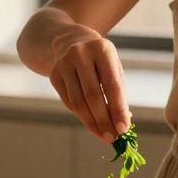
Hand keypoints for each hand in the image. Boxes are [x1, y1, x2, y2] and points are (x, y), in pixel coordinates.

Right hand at [47, 25, 129, 142]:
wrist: (69, 39)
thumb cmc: (99, 57)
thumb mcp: (113, 65)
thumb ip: (118, 91)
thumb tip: (122, 120)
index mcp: (102, 49)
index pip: (111, 85)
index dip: (117, 109)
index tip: (123, 128)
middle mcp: (80, 54)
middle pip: (92, 95)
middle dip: (104, 120)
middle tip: (112, 138)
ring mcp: (64, 64)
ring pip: (78, 102)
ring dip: (91, 123)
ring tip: (103, 136)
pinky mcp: (54, 75)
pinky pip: (69, 102)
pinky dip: (81, 116)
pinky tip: (92, 124)